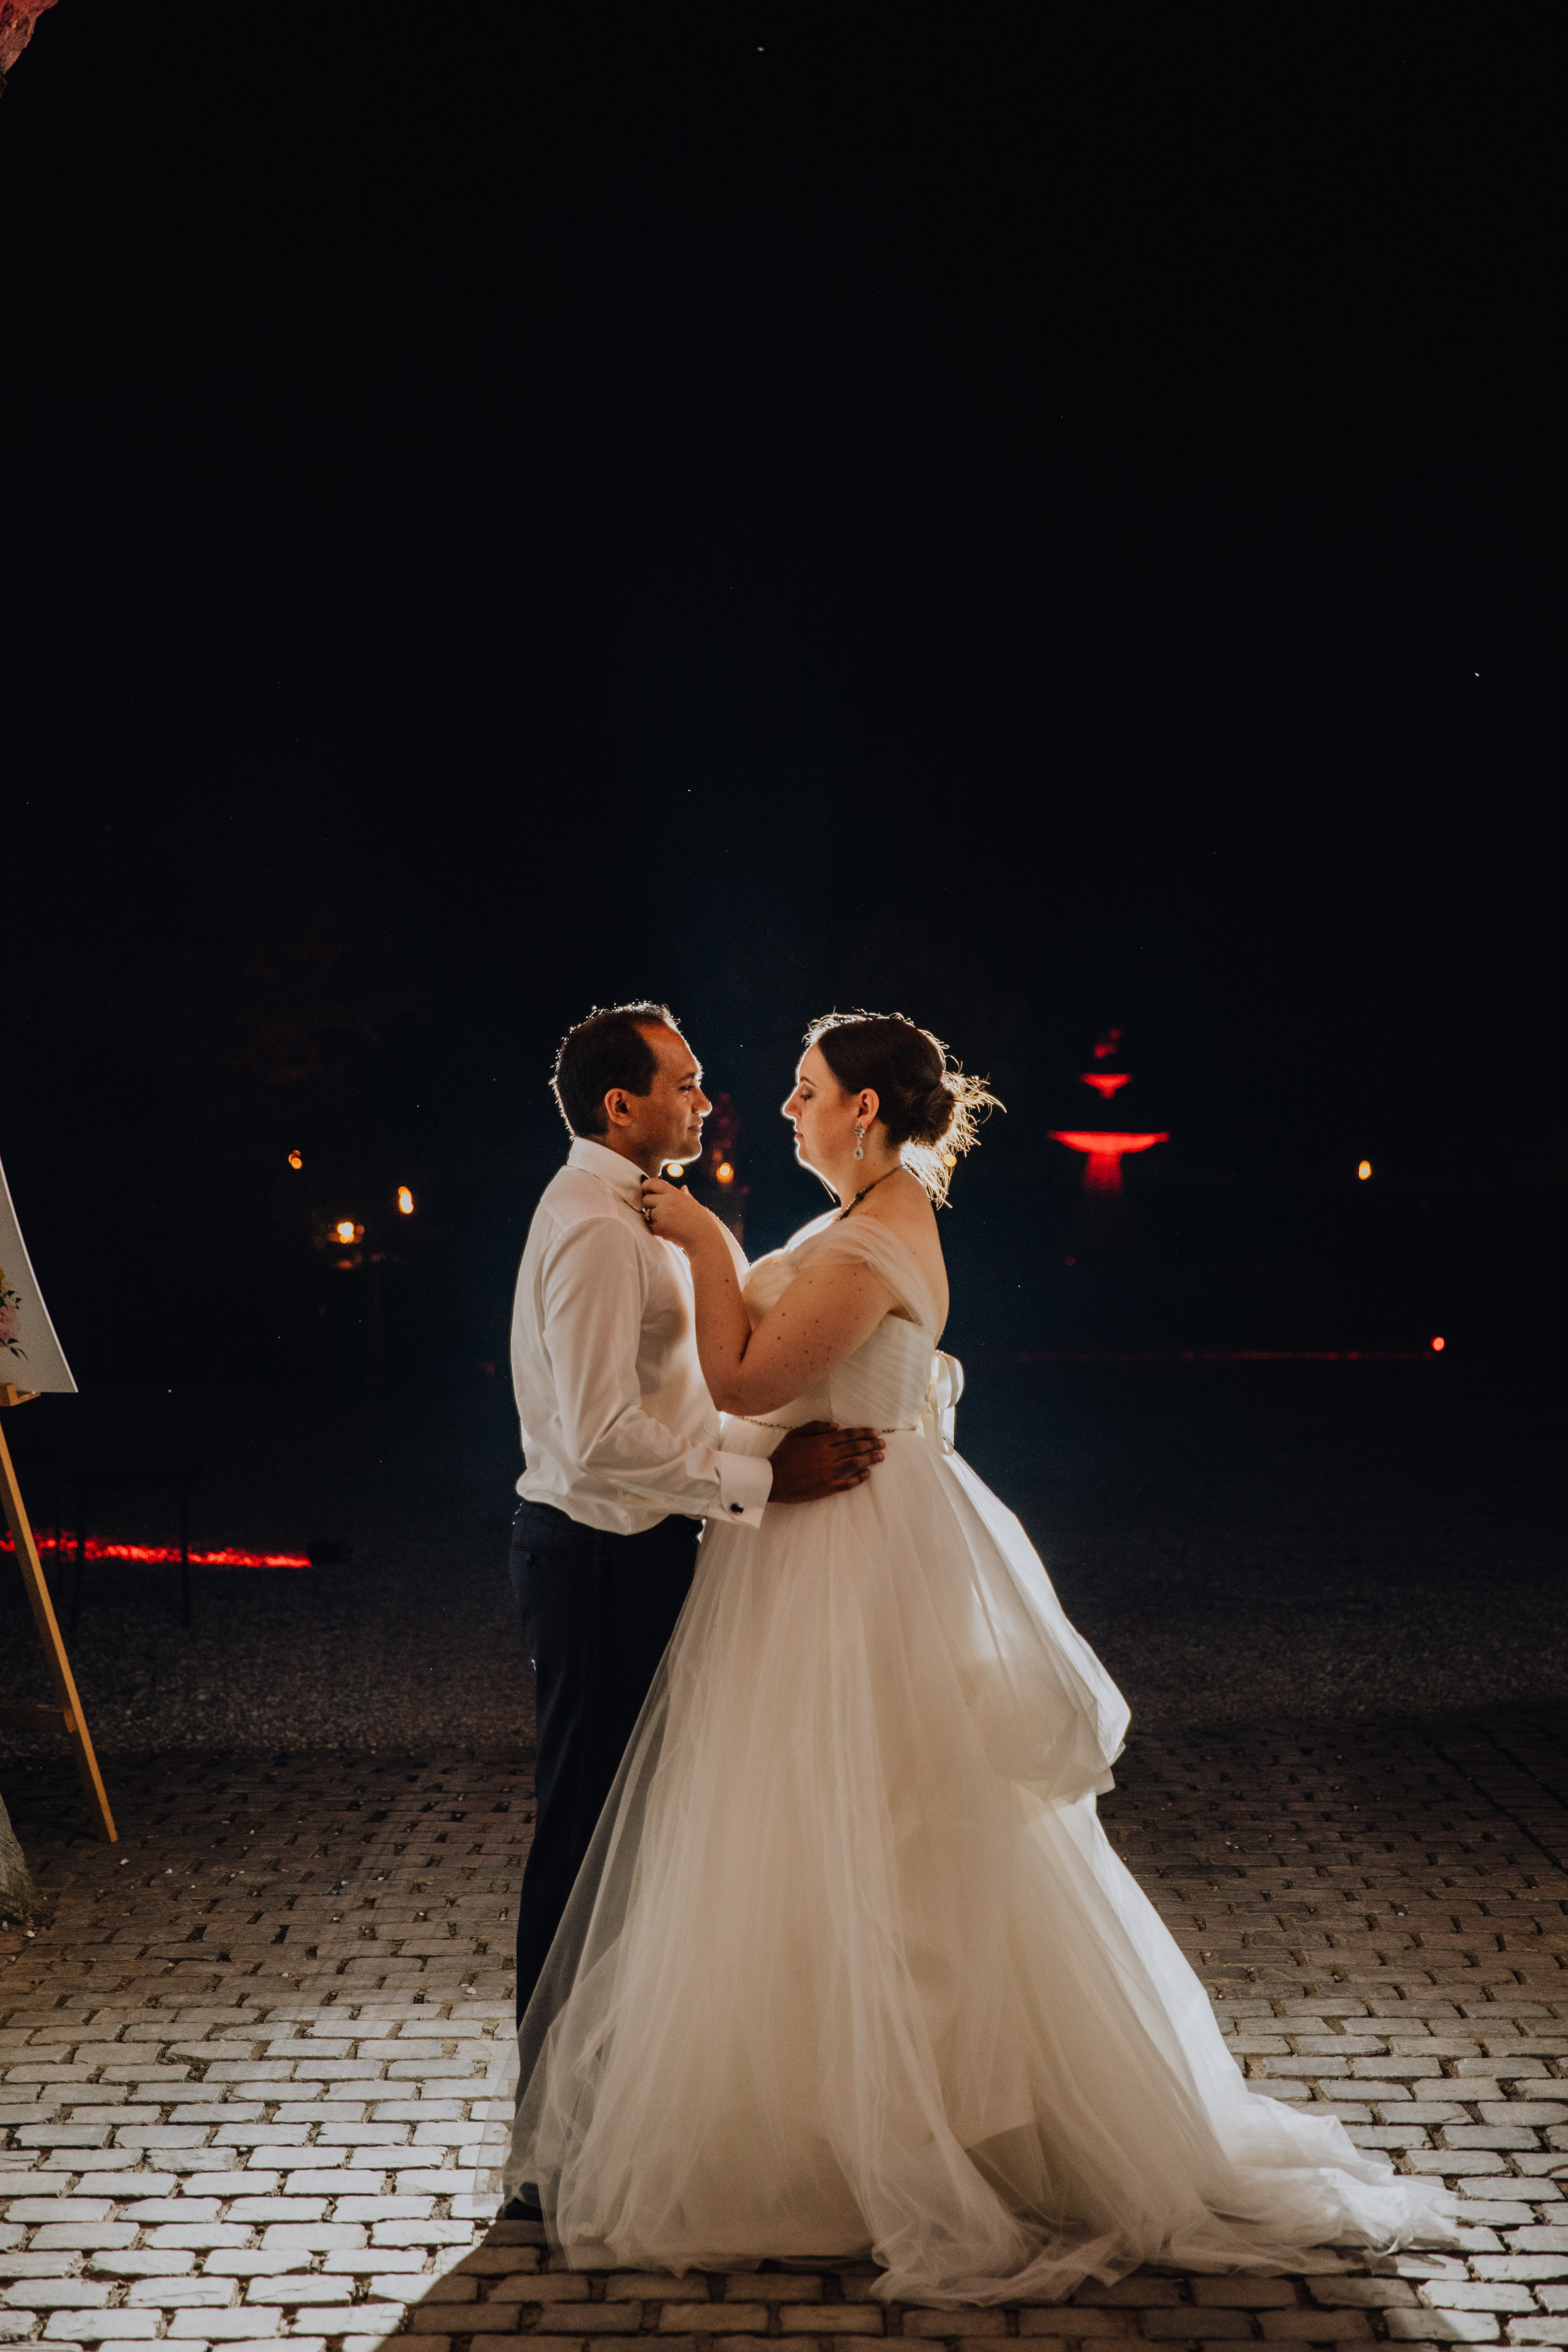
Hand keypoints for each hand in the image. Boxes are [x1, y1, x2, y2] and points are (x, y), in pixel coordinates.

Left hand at [640, 1176, 720, 1247]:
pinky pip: (651, 1227)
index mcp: (675, 1193)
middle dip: (650, 1206)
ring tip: (671, 1225)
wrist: (704, 1238)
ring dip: (655, 1220)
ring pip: (648, 1214)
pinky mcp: (660, 1226)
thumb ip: (685, 1196)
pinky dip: (658, 1231)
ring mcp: (662, 1213)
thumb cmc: (702, 1222)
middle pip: (646, 1199)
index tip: (646, 1191)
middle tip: (661, 1213)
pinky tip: (670, 1232)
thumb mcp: (694, 1204)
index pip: (653, 1183)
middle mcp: (667, 1201)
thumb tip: (684, 1188)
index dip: (646, 1186)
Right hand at [768, 1419, 884, 1502]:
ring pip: (854, 1464)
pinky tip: (867, 1474)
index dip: (863, 1433)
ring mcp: (828, 1473)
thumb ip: (815, 1427)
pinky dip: (858, 1479)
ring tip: (881, 1456)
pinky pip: (847, 1483)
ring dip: (870, 1460)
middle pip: (855, 1448)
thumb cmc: (783, 1456)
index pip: (848, 1435)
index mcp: (820, 1442)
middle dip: (871, 1445)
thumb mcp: (795, 1434)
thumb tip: (836, 1425)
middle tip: (883, 1443)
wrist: (773, 1480)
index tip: (875, 1432)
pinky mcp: (826, 1488)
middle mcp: (827, 1457)